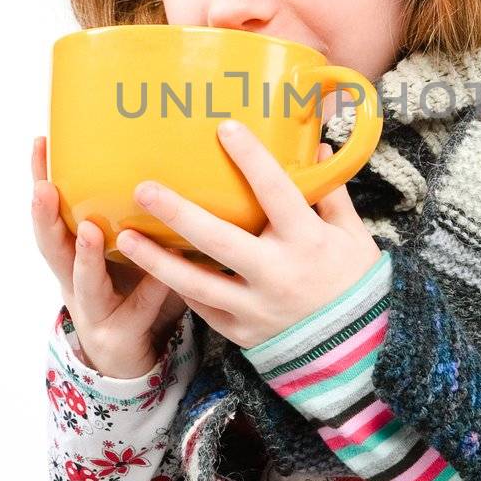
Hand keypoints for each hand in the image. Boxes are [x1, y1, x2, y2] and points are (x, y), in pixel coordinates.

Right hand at [30, 136, 188, 378]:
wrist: (129, 358)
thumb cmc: (132, 291)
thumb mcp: (128, 252)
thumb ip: (135, 217)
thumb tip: (167, 156)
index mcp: (73, 253)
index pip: (52, 211)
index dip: (42, 179)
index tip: (41, 143)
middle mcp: (74, 280)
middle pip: (52, 247)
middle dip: (45, 217)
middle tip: (43, 189)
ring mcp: (94, 309)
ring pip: (84, 283)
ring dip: (85, 257)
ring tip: (91, 231)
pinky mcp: (120, 335)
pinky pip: (137, 311)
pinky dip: (149, 292)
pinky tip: (163, 276)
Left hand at [112, 120, 382, 349]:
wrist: (356, 351)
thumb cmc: (354, 282)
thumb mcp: (353, 236)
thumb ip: (331, 193)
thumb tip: (315, 148)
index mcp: (308, 242)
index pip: (276, 192)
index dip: (251, 159)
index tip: (225, 128)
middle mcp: (277, 274)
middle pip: (219, 240)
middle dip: (178, 213)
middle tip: (144, 189)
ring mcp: (256, 308)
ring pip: (197, 283)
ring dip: (156, 260)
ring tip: (125, 238)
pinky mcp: (242, 332)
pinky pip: (203, 308)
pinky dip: (179, 288)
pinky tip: (155, 268)